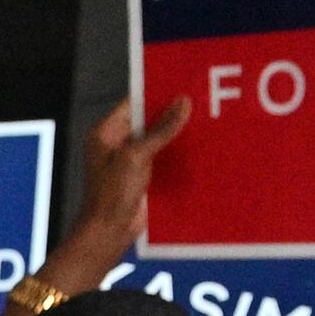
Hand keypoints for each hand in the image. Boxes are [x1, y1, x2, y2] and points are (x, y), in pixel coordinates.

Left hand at [54, 96, 190, 277]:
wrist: (109, 232)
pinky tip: (202, 148)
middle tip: (203, 101)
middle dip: (172, 114)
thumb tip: (182, 102)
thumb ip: (160, 130)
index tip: (184, 84)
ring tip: (209, 120)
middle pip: (148, 121)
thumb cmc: (113, 193)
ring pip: (158, 140)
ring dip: (179, 134)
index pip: (133, 103)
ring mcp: (129, 160)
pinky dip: (178, 154)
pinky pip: (163, 158)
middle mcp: (116, 143)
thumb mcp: (136, 156)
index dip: (157, 94)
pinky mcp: (142, 176)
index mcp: (105, 133)